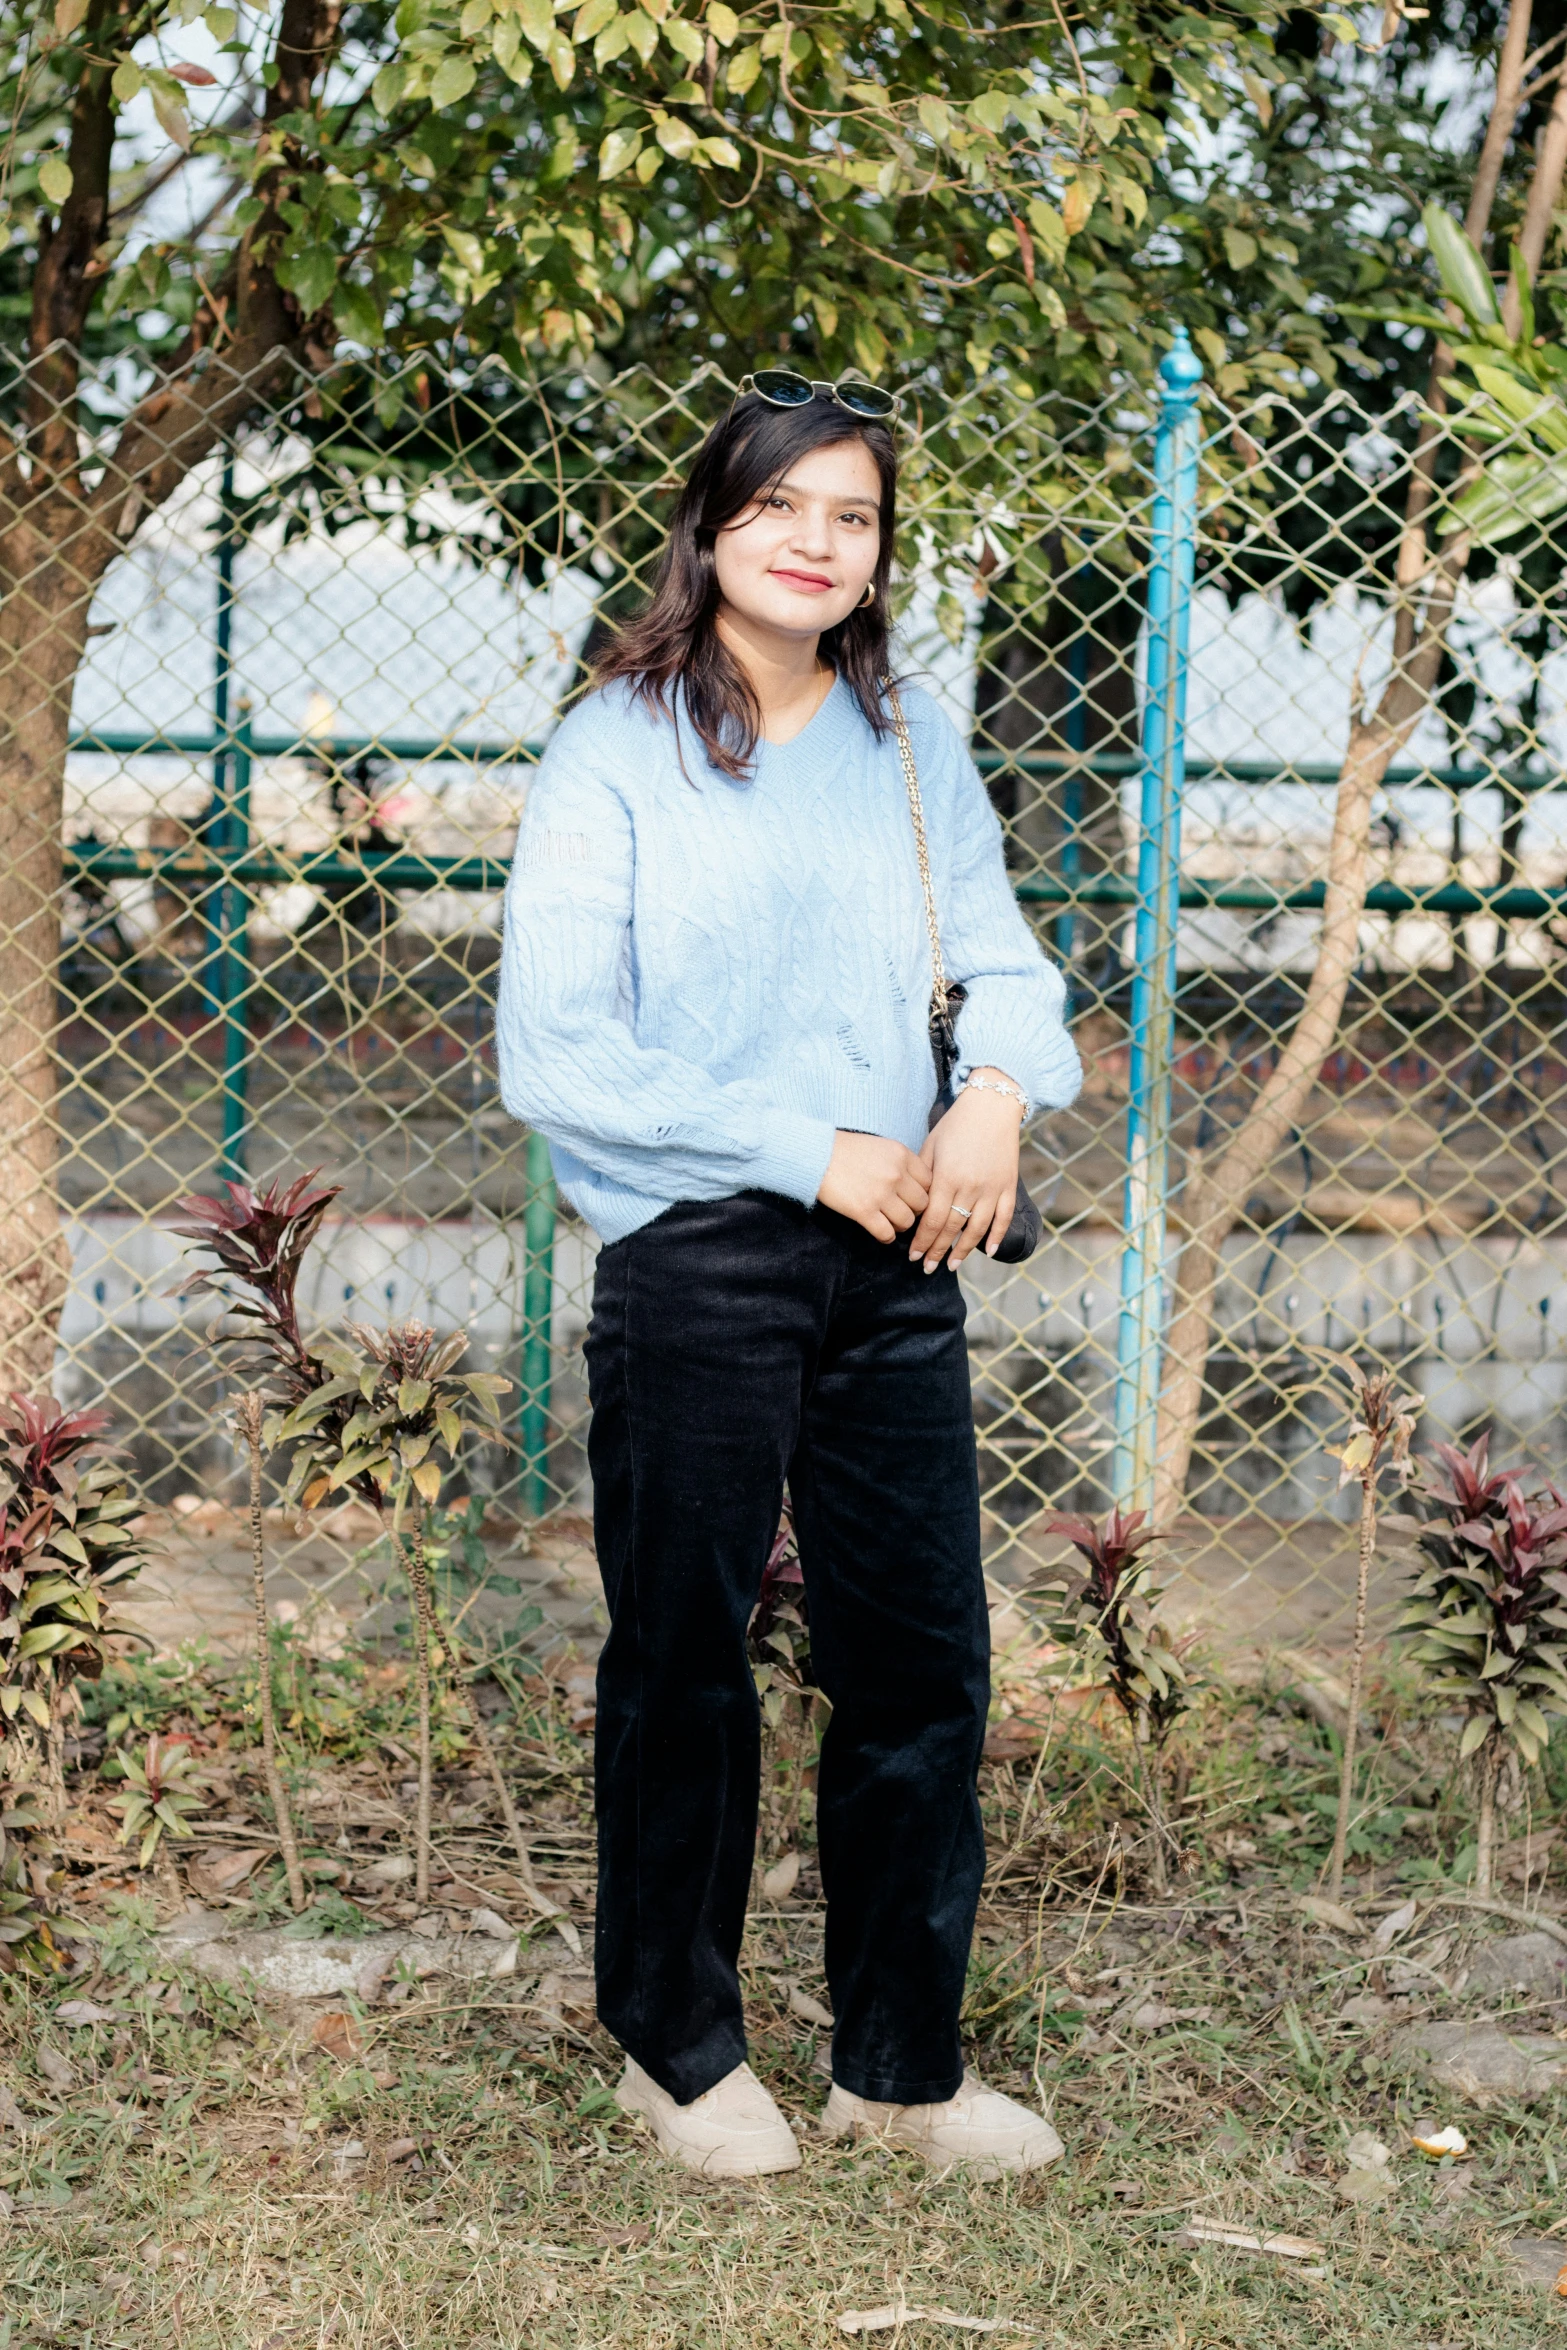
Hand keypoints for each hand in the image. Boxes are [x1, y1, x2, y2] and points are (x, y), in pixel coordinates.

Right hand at [817, 1130, 930, 1242]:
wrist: (816, 1155)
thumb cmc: (846, 1150)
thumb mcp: (881, 1146)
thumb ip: (900, 1162)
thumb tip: (915, 1185)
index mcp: (902, 1155)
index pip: (929, 1181)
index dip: (923, 1192)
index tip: (912, 1196)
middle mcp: (896, 1174)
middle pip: (922, 1204)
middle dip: (914, 1211)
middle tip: (902, 1211)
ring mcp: (881, 1194)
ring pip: (907, 1222)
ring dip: (901, 1225)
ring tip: (891, 1223)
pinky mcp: (864, 1211)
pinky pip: (887, 1234)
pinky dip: (886, 1237)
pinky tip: (881, 1232)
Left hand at [907, 1073, 1021, 1271]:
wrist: (991, 1106)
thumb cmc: (956, 1124)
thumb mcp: (931, 1145)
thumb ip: (923, 1175)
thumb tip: (913, 1203)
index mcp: (947, 1177)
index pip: (932, 1220)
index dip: (922, 1241)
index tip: (913, 1255)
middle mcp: (970, 1187)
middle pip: (952, 1228)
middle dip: (937, 1251)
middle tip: (927, 1267)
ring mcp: (992, 1188)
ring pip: (977, 1229)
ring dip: (964, 1251)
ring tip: (953, 1265)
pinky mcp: (1008, 1186)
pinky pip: (1004, 1217)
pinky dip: (998, 1236)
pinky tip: (990, 1252)